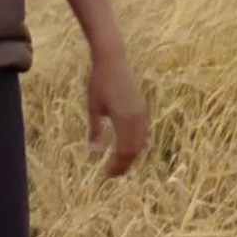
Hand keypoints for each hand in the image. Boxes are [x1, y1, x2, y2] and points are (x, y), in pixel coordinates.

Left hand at [86, 49, 148, 176]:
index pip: (123, 151)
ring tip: (120, 165)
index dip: (116, 165)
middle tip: (113, 175)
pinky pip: (143, 133)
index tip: (107, 175)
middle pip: (134, 150)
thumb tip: (94, 152)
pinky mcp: (143, 109)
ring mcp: (142, 113)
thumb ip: (94, 130)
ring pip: (141, 143)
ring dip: (131, 157)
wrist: (113, 61)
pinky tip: (129, 150)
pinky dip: (137, 145)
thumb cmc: (99, 83)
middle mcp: (136, 118)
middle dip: (124, 165)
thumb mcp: (93, 107)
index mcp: (123, 119)